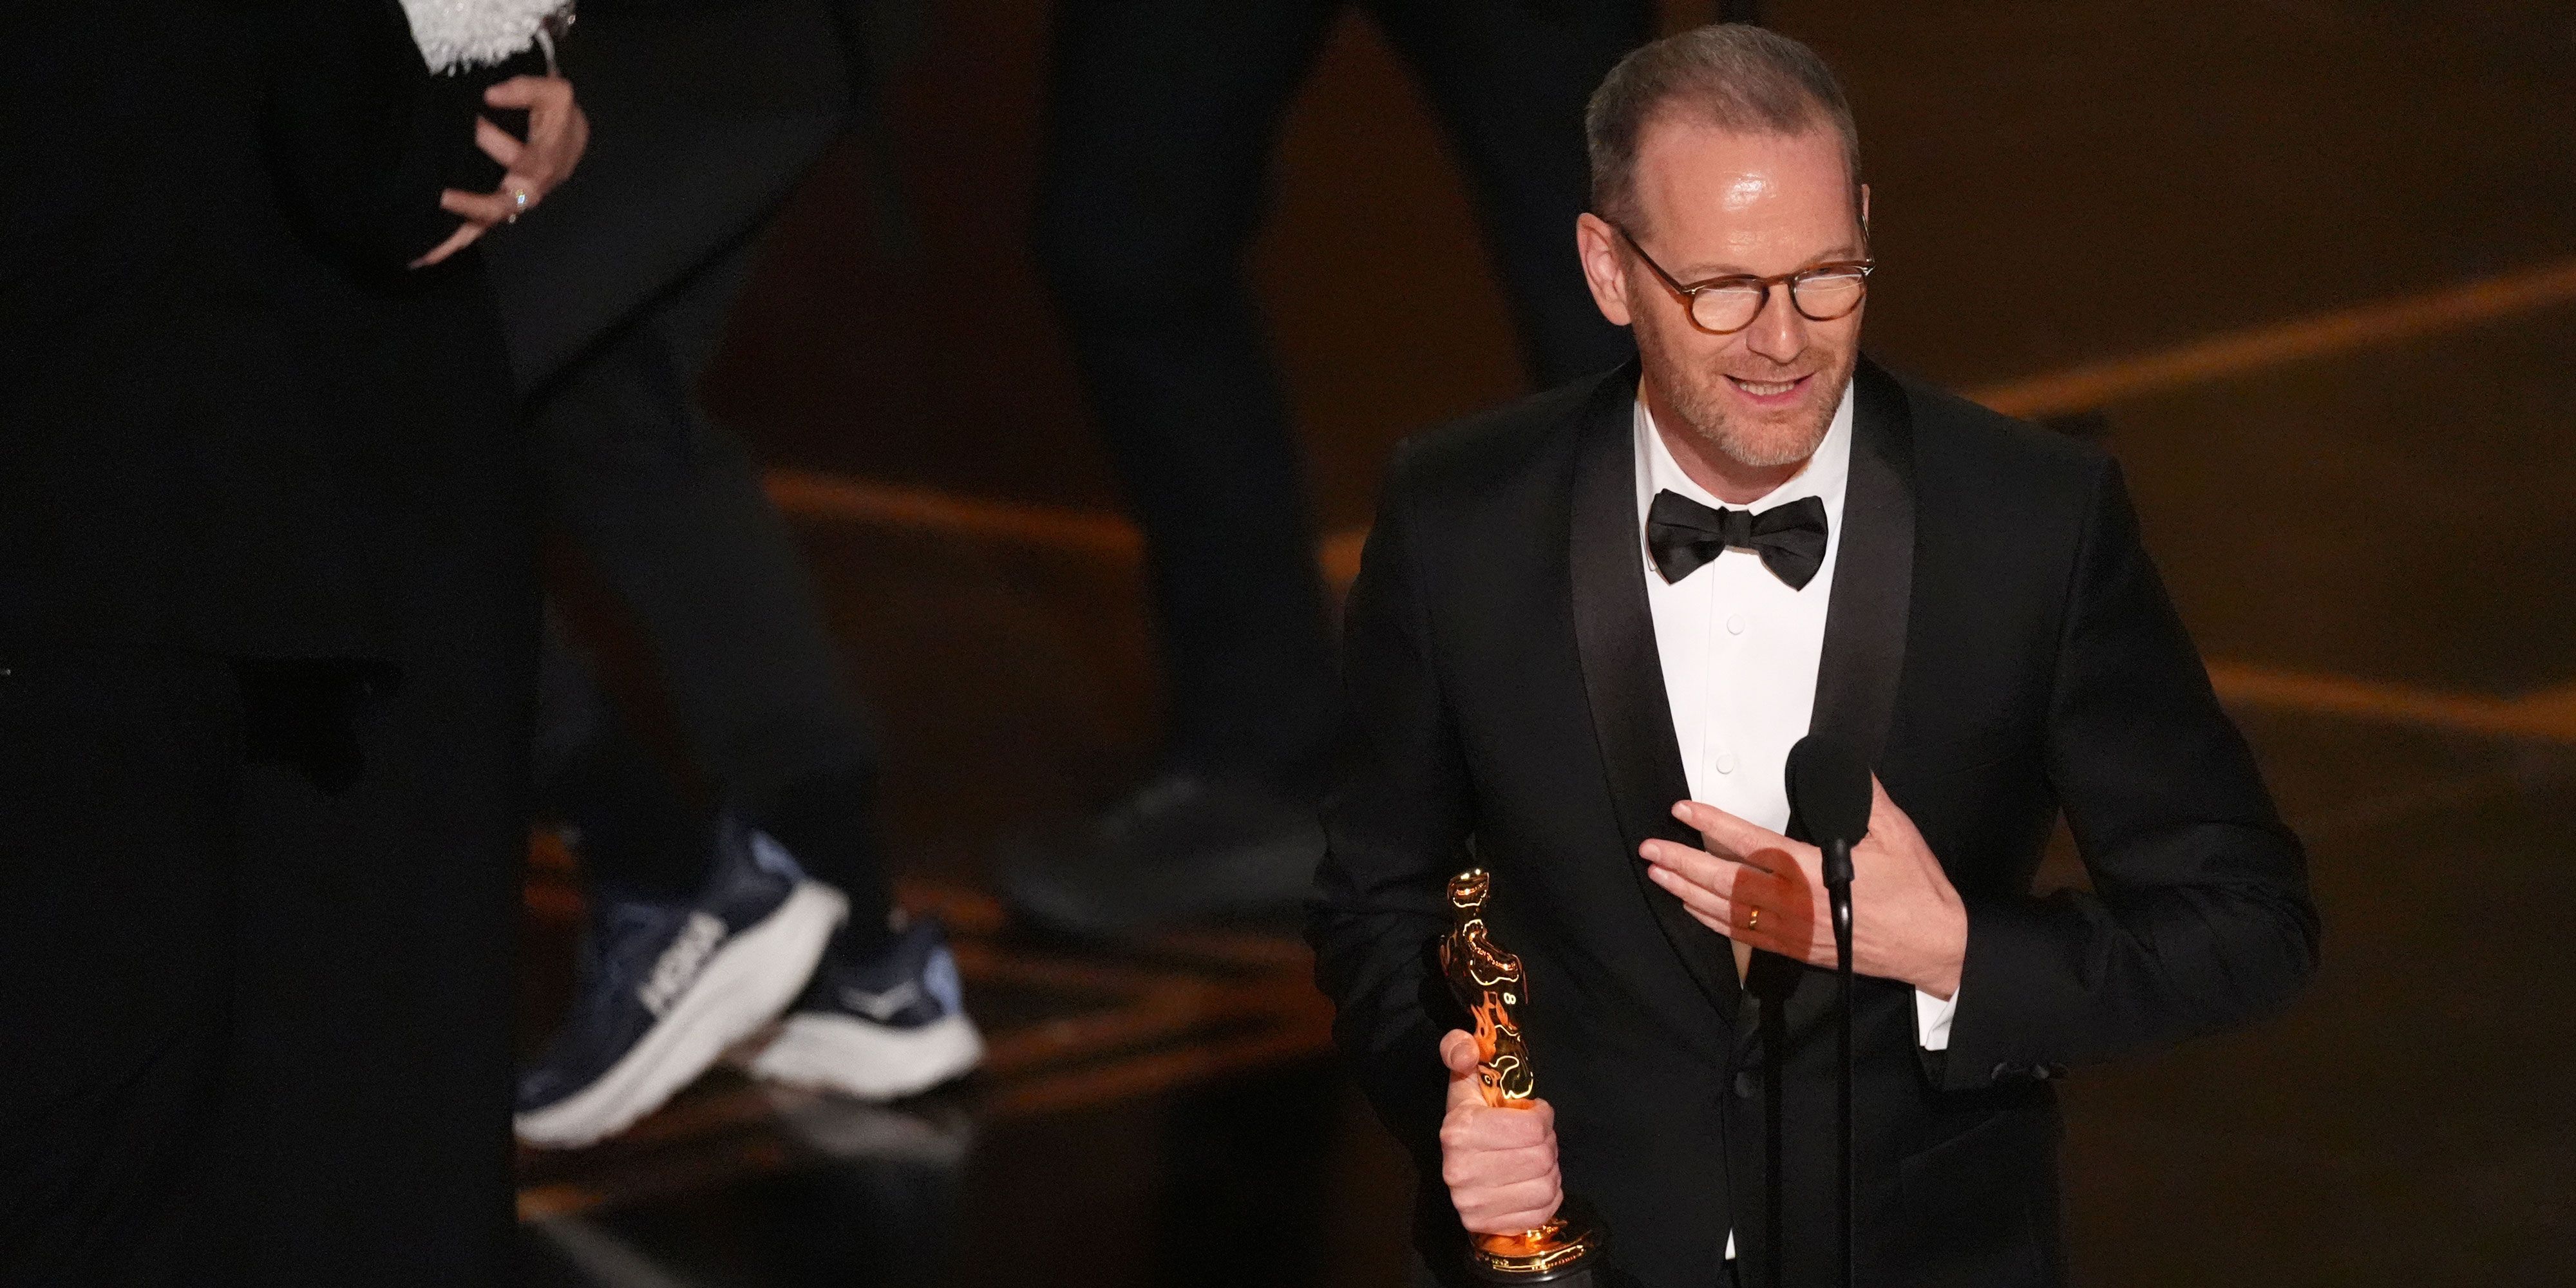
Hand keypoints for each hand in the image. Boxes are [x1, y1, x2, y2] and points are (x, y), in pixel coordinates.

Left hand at [412, 75, 590, 267]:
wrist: (566, 133)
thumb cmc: (557, 115)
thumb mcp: (556, 94)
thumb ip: (528, 90)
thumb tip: (490, 95)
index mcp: (544, 165)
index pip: (522, 163)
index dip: (497, 145)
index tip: (474, 123)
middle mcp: (527, 190)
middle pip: (500, 205)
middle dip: (472, 203)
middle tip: (441, 196)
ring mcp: (511, 201)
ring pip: (484, 223)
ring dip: (457, 237)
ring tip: (424, 252)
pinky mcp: (498, 205)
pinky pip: (476, 228)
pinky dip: (453, 242)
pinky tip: (424, 256)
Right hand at [1436, 1029, 1561, 1235]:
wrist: (1460, 1168)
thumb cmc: (1473, 1119)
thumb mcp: (1465, 1079)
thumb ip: (1460, 1050)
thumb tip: (1467, 1051)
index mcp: (1460, 1130)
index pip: (1532, 1128)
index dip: (1543, 1118)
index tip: (1536, 1114)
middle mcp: (1460, 1170)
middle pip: (1541, 1158)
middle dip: (1548, 1145)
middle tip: (1538, 1140)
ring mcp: (1471, 1203)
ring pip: (1545, 1186)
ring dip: (1550, 1171)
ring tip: (1536, 1161)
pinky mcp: (1484, 1225)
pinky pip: (1541, 1212)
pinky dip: (1548, 1197)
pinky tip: (1534, 1183)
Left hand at [1640, 777, 1967, 997]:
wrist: (1936, 946)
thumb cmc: (1917, 894)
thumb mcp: (1895, 834)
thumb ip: (1861, 799)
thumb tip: (1840, 766)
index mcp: (1817, 872)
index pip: (1752, 845)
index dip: (1714, 827)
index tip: (1685, 811)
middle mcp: (1799, 905)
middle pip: (1727, 883)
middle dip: (1683, 864)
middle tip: (1652, 849)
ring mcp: (1795, 932)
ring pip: (1728, 912)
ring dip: (1688, 892)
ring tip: (1659, 874)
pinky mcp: (1798, 950)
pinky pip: (1744, 937)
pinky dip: (1712, 922)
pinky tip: (1691, 908)